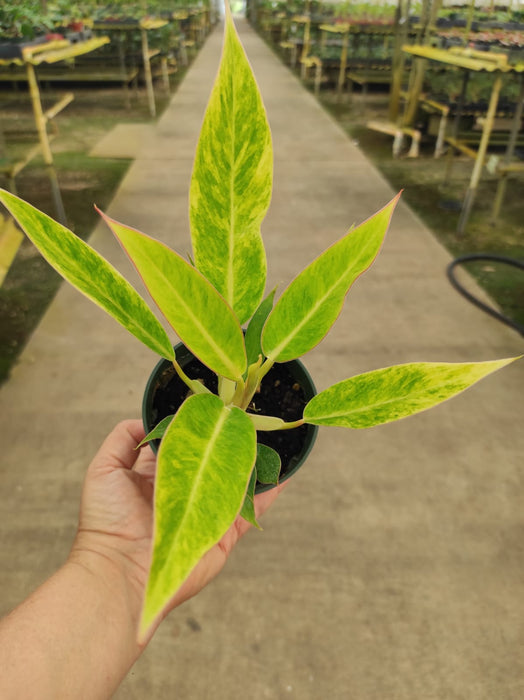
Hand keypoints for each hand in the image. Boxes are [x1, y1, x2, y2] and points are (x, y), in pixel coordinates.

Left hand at [70, 420, 284, 636]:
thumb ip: (123, 438)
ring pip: (235, 482)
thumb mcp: (104, 468)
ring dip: (252, 463)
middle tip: (246, 419)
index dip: (198, 427)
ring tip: (271, 440)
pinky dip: (269, 495)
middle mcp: (186, 491)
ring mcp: (206, 512)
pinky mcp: (223, 534)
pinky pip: (251, 512)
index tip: (214, 408)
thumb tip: (146, 418)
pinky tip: (285, 474)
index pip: (185, 444)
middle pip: (213, 460)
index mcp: (160, 475)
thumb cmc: (107, 520)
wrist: (121, 570)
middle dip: (227, 442)